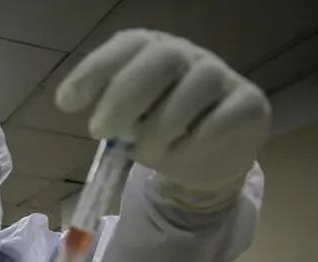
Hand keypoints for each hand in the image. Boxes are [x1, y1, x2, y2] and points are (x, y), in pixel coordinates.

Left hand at [56, 29, 270, 210]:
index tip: (67, 102)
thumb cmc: (162, 135)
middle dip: (125, 95)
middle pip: (161, 58)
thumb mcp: (129, 125)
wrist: (211, 159)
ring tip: (146, 154)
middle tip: (98, 130)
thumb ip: (110, 113)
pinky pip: (223, 117)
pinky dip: (195, 142)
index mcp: (152, 53)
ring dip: (162, 126)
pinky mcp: (250, 103)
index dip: (95, 69)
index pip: (126, 45)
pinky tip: (181, 155)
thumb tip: (70, 101)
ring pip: (196, 85)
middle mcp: (188, 56)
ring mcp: (222, 76)